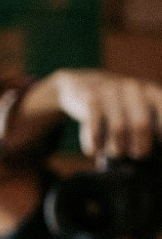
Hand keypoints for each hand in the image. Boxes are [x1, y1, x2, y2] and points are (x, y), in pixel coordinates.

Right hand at [38, 69, 161, 160]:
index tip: (158, 147)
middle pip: (141, 125)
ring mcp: (111, 93)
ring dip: (117, 148)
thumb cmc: (117, 104)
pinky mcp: (90, 100)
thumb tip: (154, 155)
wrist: (83, 83)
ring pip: (117, 129)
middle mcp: (133, 89)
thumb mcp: (138, 105)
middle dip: (141, 146)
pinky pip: (95, 129)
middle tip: (138, 155)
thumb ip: (149, 124)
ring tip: (116, 153)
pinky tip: (95, 150)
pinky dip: (95, 145)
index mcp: (151, 92)